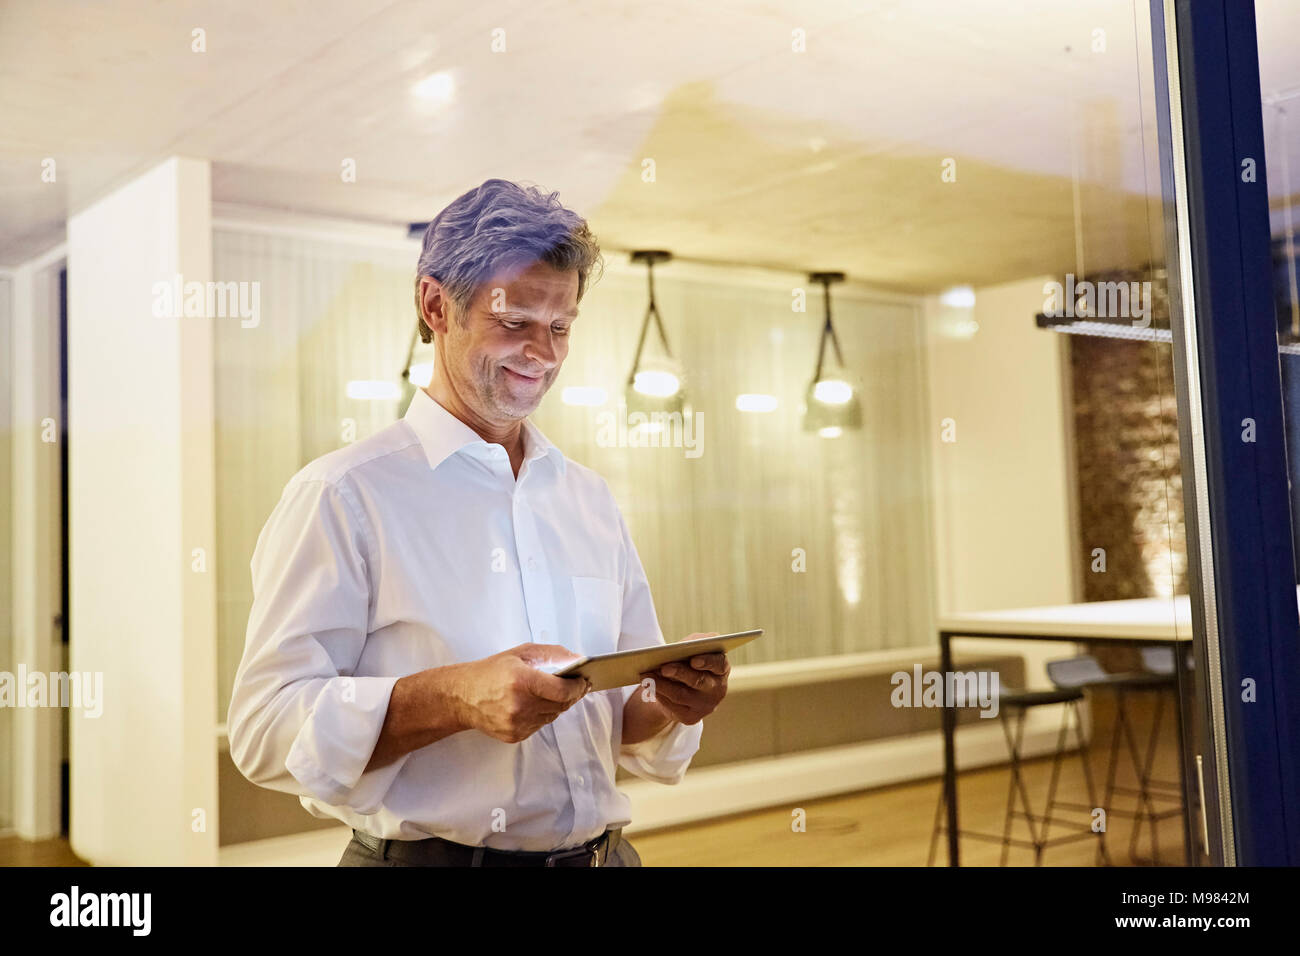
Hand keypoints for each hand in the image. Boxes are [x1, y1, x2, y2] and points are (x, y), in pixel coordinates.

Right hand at [452, 643, 590, 743]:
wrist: (462, 697)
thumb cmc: (490, 672)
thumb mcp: (521, 653)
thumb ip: (552, 653)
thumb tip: (578, 659)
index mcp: (521, 681)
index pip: (562, 690)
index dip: (578, 686)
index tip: (584, 681)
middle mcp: (520, 705)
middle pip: (561, 705)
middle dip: (572, 695)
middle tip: (576, 685)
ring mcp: (517, 723)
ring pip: (552, 716)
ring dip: (556, 705)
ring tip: (551, 693)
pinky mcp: (514, 735)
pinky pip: (539, 725)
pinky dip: (541, 714)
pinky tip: (533, 704)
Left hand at [639, 633, 729, 725]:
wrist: (681, 687)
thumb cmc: (688, 661)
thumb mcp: (692, 648)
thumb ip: (693, 643)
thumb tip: (682, 646)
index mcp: (721, 669)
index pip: (719, 664)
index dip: (708, 662)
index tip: (694, 660)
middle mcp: (717, 689)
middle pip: (698, 681)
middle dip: (680, 673)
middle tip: (664, 668)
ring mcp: (705, 706)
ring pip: (681, 695)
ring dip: (662, 684)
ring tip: (647, 676)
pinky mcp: (691, 717)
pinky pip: (673, 707)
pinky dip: (659, 695)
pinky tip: (648, 686)